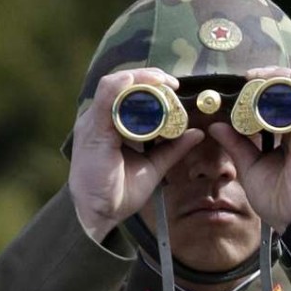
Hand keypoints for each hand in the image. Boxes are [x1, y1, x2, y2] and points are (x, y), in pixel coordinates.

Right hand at [68, 69, 203, 241]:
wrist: (100, 213)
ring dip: (139, 78)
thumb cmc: (120, 190)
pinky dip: (119, 88)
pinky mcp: (93, 133)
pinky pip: (104, 102)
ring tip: (161, 80)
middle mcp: (99, 120)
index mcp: (111, 124)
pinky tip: (133, 81)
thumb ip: (173, 148)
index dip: (149, 82)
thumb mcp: (154, 164)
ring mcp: (94, 124)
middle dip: (147, 77)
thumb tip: (196, 133)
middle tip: (172, 81)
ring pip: (113, 87)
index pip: (127, 92)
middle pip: (121, 84)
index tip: (174, 85)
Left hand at [207, 67, 290, 232]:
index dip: (265, 86)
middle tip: (248, 77)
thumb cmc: (279, 200)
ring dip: (278, 76)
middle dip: (271, 76)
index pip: (285, 98)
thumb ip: (237, 144)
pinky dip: (288, 87)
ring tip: (256, 78)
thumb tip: (217, 126)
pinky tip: (267, 87)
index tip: (242, 85)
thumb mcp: (251, 167)